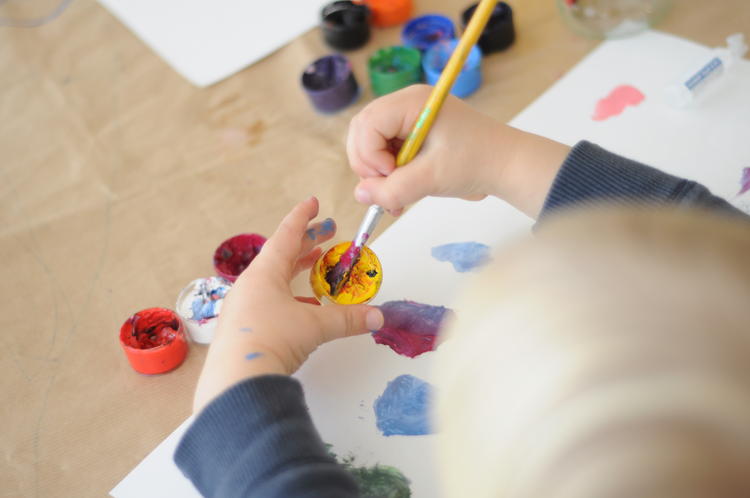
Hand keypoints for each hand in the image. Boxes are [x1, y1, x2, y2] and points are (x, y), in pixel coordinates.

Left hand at [193, 197, 383, 412]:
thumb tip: (377, 317)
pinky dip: (289, 298)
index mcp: (264, 274)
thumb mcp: (315, 326)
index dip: (303, 218)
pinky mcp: (243, 329)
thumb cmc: (271, 340)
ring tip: (318, 268)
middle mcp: (251, 286)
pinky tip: (304, 308)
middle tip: (326, 233)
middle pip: (281, 256)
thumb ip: (348, 318)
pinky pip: (268, 302)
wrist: (236, 380)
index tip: (313, 203)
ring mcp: (243, 308)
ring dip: (297, 271)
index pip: (286, 236)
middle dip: (306, 244)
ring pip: (274, 280)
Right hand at [347, 85, 569, 218]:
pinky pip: (383, 153)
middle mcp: (406, 105)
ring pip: (369, 144)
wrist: (506, 165)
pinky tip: (400, 193)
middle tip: (389, 188)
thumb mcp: (432, 178)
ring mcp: (407, 120)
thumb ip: (393, 189)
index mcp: (412, 102)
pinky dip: (386, 176)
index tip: (392, 176)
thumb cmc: (477, 162)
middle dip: (369, 165)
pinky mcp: (411, 136)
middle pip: (362, 131)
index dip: (371, 156)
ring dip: (376, 174)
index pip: (367, 124)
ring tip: (396, 197)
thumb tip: (360, 195)